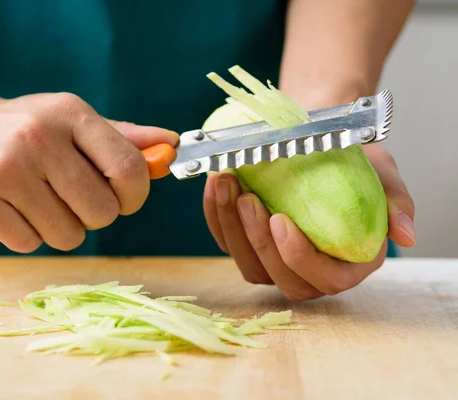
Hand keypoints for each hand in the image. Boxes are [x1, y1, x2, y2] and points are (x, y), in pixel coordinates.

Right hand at [0, 90, 178, 252]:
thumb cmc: (26, 127)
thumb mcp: (73, 119)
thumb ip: (124, 138)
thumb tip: (172, 147)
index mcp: (71, 114)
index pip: (130, 170)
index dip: (135, 197)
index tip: (123, 200)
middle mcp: (38, 138)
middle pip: (102, 213)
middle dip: (93, 215)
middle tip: (71, 198)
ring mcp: (4, 168)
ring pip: (66, 235)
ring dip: (60, 227)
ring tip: (37, 201)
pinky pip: (28, 243)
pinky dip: (27, 235)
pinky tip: (12, 209)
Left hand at [203, 143, 414, 300]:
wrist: (316, 140)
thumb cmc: (350, 159)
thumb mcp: (381, 172)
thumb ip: (395, 202)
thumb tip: (406, 235)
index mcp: (349, 261)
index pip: (328, 278)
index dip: (301, 257)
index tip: (281, 220)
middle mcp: (310, 269)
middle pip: (280, 278)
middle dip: (258, 242)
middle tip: (248, 199)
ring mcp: (275, 260)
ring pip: (248, 264)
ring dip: (231, 228)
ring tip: (227, 185)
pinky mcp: (247, 245)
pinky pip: (226, 242)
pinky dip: (216, 216)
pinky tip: (216, 186)